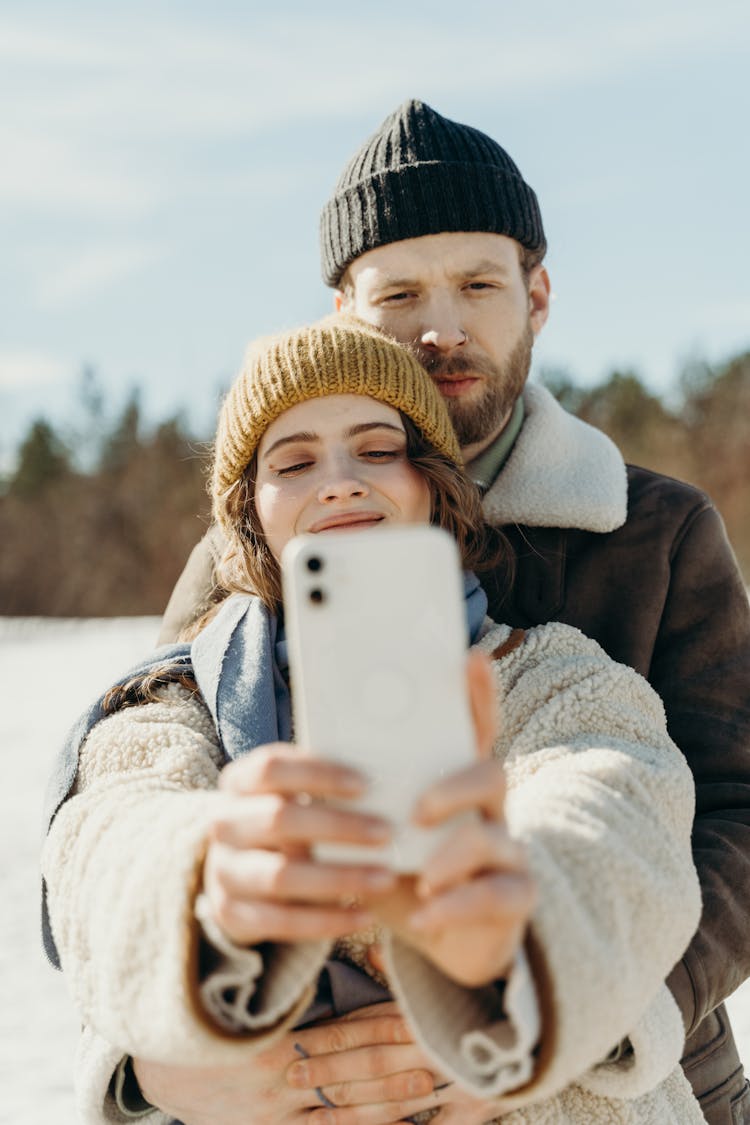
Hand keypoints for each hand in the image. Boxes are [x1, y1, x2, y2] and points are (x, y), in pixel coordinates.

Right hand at [134, 1002, 476, 1124]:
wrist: (162, 1073)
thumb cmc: (212, 1024)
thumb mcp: (242, 999)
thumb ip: (286, 985)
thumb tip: (336, 948)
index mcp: (274, 1034)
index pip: (342, 1026)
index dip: (383, 1021)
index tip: (419, 1015)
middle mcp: (279, 1073)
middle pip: (352, 1064)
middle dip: (399, 1056)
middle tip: (441, 1048)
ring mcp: (278, 1111)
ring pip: (346, 1102)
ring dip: (391, 1094)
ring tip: (428, 1082)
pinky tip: (399, 1124)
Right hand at [203, 743, 398, 944]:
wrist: (238, 873)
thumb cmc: (285, 822)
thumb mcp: (290, 795)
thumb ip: (323, 787)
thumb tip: (386, 785)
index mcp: (238, 782)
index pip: (271, 768)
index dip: (316, 774)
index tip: (365, 785)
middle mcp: (224, 824)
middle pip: (279, 819)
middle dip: (338, 826)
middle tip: (387, 832)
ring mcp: (224, 871)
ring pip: (282, 875)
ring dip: (340, 877)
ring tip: (386, 878)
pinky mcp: (232, 915)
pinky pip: (283, 921)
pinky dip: (328, 920)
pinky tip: (365, 916)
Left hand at [373, 650, 535, 986]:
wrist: (435, 938)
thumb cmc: (401, 870)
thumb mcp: (375, 832)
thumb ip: (356, 796)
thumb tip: (306, 762)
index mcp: (451, 783)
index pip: (470, 730)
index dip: (475, 695)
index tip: (470, 657)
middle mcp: (487, 810)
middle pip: (490, 774)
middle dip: (454, 788)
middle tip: (418, 811)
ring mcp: (506, 852)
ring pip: (495, 836)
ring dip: (452, 855)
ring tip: (421, 876)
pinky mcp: (514, 897)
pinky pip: (498, 894)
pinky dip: (456, 906)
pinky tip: (424, 913)